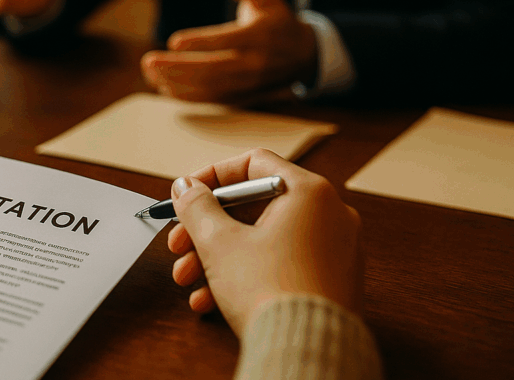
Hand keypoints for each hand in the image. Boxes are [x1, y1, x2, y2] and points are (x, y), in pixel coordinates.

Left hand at [141, 0, 317, 101]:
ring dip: (176, 83)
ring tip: (150, 73)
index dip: (200, 43)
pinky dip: (186, 96)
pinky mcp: (242, 96)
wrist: (303, 56)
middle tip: (149, 62)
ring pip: (209, 89)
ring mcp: (247, 83)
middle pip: (212, 70)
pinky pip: (211, 100)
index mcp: (260, 36)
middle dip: (177, 67)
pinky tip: (164, 86)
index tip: (174, 42)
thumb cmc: (278, 20)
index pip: (228, 41)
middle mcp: (254, 63)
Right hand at [167, 148, 362, 340]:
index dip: (213, 176)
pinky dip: (245, 275)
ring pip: (263, 240)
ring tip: (188, 279)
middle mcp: (329, 215)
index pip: (254, 164)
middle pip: (254, 207)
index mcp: (309, 192)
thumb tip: (186, 187)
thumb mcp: (219, 242)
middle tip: (179, 244)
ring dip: (219, 256)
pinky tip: (210, 299)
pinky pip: (280, 265)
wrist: (305, 350)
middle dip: (208, 229)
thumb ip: (197, 206)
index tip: (188, 193)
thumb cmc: (272, 291)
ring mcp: (334, 250)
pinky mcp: (330, 282)